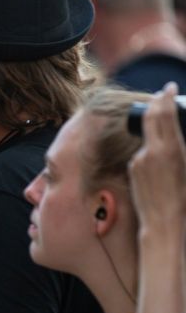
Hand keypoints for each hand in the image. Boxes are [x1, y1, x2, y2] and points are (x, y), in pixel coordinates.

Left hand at [130, 83, 185, 230]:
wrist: (164, 224)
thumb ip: (182, 148)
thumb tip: (178, 138)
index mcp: (169, 150)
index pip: (163, 114)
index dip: (165, 97)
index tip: (168, 88)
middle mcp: (149, 152)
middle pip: (149, 118)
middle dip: (156, 104)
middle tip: (163, 96)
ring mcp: (138, 161)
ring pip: (146, 136)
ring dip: (155, 129)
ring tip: (167, 126)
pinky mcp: (132, 169)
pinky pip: (143, 152)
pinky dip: (152, 147)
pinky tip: (162, 155)